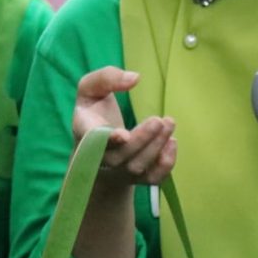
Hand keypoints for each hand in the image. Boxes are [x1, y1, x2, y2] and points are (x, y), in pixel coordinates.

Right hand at [73, 67, 175, 193]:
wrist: (96, 146)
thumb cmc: (94, 112)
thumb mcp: (91, 88)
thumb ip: (107, 78)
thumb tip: (134, 78)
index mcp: (85, 132)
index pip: (92, 141)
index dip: (106, 141)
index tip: (123, 135)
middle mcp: (99, 157)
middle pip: (119, 156)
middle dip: (142, 139)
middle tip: (159, 120)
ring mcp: (118, 170)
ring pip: (136, 167)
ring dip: (155, 147)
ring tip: (169, 123)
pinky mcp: (135, 178)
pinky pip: (151, 179)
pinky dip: (165, 165)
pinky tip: (172, 142)